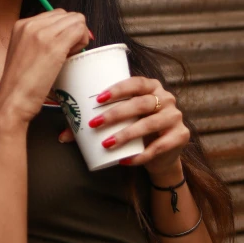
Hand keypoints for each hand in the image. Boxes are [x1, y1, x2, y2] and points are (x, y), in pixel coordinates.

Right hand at [0, 9, 90, 125]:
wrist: (12, 101)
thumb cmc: (20, 84)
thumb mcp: (25, 53)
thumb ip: (40, 40)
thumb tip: (65, 35)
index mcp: (21, 25)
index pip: (55, 15)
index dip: (64, 30)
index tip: (62, 46)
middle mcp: (30, 24)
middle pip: (67, 15)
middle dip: (73, 31)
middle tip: (67, 52)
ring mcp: (42, 33)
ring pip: (76, 20)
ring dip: (79, 36)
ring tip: (69, 55)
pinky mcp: (54, 45)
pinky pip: (79, 30)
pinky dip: (82, 41)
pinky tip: (72, 56)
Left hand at [58, 76, 189, 176]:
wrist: (161, 153)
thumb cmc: (135, 130)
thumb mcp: (118, 123)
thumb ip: (93, 125)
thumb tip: (62, 136)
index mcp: (150, 87)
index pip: (135, 82)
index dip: (117, 89)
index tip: (98, 98)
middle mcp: (166, 98)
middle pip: (141, 103)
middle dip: (116, 113)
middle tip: (95, 123)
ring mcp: (175, 116)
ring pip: (149, 124)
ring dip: (126, 134)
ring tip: (107, 144)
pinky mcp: (180, 136)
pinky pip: (159, 146)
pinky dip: (141, 155)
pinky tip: (125, 160)